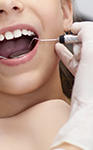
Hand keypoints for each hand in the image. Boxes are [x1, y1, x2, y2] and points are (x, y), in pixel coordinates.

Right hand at [51, 22, 92, 149]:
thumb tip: (80, 28)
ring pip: (85, 55)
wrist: (88, 121)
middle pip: (90, 46)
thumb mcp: (91, 54)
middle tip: (67, 37)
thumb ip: (88, 34)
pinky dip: (69, 58)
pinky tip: (60, 53)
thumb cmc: (92, 92)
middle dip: (78, 39)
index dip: (84, 29)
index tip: (72, 28)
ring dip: (72, 48)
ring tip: (60, 44)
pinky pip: (80, 65)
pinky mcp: (89, 84)